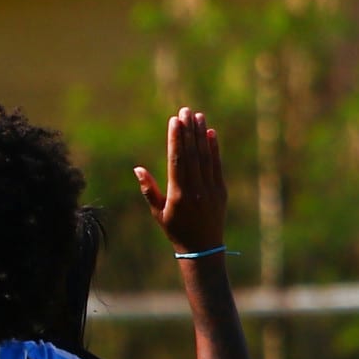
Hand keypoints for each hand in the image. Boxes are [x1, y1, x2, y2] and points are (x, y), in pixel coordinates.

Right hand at [134, 106, 226, 255]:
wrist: (202, 247)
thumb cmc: (175, 230)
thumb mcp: (157, 212)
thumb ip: (149, 189)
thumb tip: (138, 169)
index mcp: (178, 194)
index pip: (177, 160)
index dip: (176, 139)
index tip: (174, 121)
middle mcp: (195, 190)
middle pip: (191, 154)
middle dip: (188, 131)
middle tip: (185, 110)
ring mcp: (210, 189)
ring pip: (205, 156)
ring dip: (201, 135)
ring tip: (198, 116)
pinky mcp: (220, 190)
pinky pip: (217, 165)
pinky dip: (214, 148)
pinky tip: (210, 133)